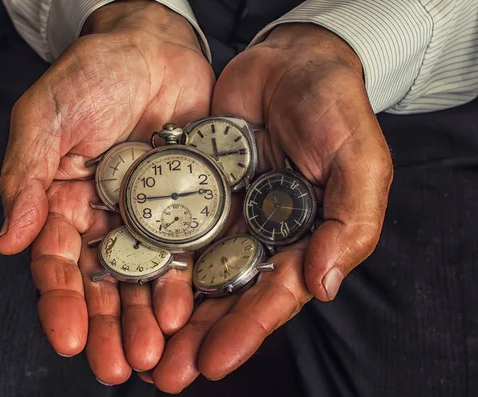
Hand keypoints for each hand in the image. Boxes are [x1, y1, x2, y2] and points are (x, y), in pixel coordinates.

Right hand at [0, 1, 214, 384]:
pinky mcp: (188, 207)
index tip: (69, 340)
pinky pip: (188, 249)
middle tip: (119, 368)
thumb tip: (9, 242)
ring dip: (149, 318)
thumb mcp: (47, 118)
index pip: (57, 263)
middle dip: (110, 327)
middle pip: (103, 283)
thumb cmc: (92, 73)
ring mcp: (147, 216)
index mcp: (63, 203)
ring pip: (146, 277)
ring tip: (157, 355)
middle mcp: (104, 218)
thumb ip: (26, 178)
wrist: (155, 47)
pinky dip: (188, 281)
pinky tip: (190, 311)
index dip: (61, 303)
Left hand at [151, 23, 392, 391]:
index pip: (274, 296)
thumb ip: (351, 222)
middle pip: (226, 296)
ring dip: (166, 313)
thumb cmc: (335, 108)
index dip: (245, 331)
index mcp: (304, 241)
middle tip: (162, 376)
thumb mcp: (358, 161)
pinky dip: (150, 258)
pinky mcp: (195, 193)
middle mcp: (261, 238)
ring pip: (192, 273)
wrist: (290, 62)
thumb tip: (324, 284)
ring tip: (137, 349)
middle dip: (196, 338)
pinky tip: (124, 286)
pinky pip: (169, 229)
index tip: (211, 363)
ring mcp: (225, 217)